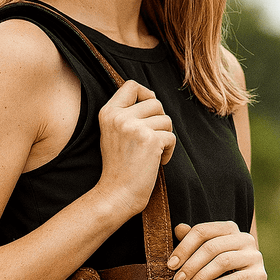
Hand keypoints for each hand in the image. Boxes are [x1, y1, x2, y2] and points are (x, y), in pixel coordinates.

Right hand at [96, 80, 175, 216]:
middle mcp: (119, 117)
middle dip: (159, 121)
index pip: (131, 85)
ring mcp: (134, 127)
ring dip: (164, 137)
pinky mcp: (150, 140)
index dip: (145, 94)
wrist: (116, 194)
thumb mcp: (114, 133)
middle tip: (150, 140)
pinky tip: (156, 162)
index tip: (148, 113)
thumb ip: (128, 113)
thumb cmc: (119, 166)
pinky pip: (171, 137)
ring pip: (166, 120)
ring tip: (151, 153)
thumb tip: (152, 96)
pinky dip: (168, 151)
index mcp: (108, 112)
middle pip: (155, 102)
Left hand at [168, 221, 266, 279]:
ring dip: (202, 276)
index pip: (202, 231)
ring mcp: (255, 256)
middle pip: (211, 247)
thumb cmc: (219, 275)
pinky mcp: (261, 275)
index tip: (170, 265)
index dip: (183, 248)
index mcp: (229, 229)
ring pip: (223, 261)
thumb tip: (179, 228)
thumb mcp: (204, 258)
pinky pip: (238, 278)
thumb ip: (193, 242)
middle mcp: (244, 238)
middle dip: (190, 265)